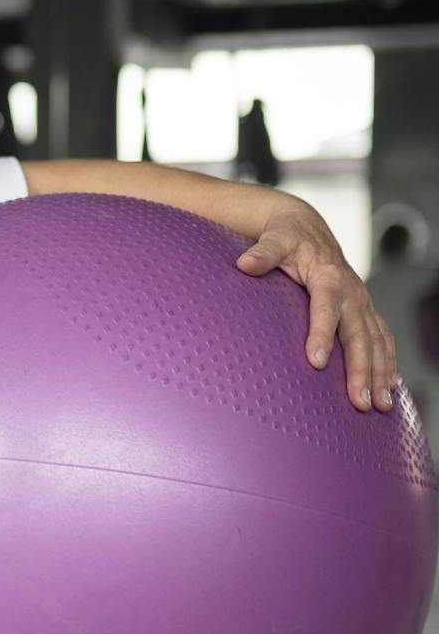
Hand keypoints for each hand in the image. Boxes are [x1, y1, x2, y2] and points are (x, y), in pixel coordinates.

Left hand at [235, 200, 398, 413]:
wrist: (307, 228)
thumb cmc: (287, 236)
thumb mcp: (274, 238)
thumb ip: (262, 252)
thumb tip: (244, 263)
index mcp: (329, 276)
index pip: (326, 309)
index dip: (321, 334)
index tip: (315, 362)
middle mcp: (352, 292)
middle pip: (359, 335)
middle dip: (362, 369)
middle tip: (359, 400)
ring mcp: (361, 303)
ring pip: (377, 342)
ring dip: (381, 374)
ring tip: (379, 406)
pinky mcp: (363, 311)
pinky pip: (381, 340)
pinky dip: (388, 364)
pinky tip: (389, 389)